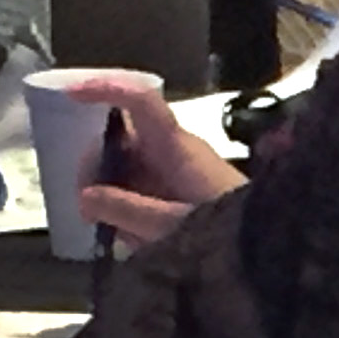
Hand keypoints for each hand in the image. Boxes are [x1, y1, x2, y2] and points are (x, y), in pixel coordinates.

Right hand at [68, 75, 244, 245]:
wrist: (268, 248)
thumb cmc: (224, 231)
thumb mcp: (168, 225)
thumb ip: (123, 209)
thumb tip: (85, 197)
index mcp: (174, 145)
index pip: (139, 100)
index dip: (105, 89)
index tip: (70, 95)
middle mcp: (176, 149)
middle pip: (124, 137)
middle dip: (97, 162)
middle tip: (83, 200)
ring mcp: (180, 169)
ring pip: (132, 165)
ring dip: (112, 188)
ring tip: (105, 223)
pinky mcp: (185, 192)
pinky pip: (147, 186)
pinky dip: (130, 202)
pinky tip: (125, 231)